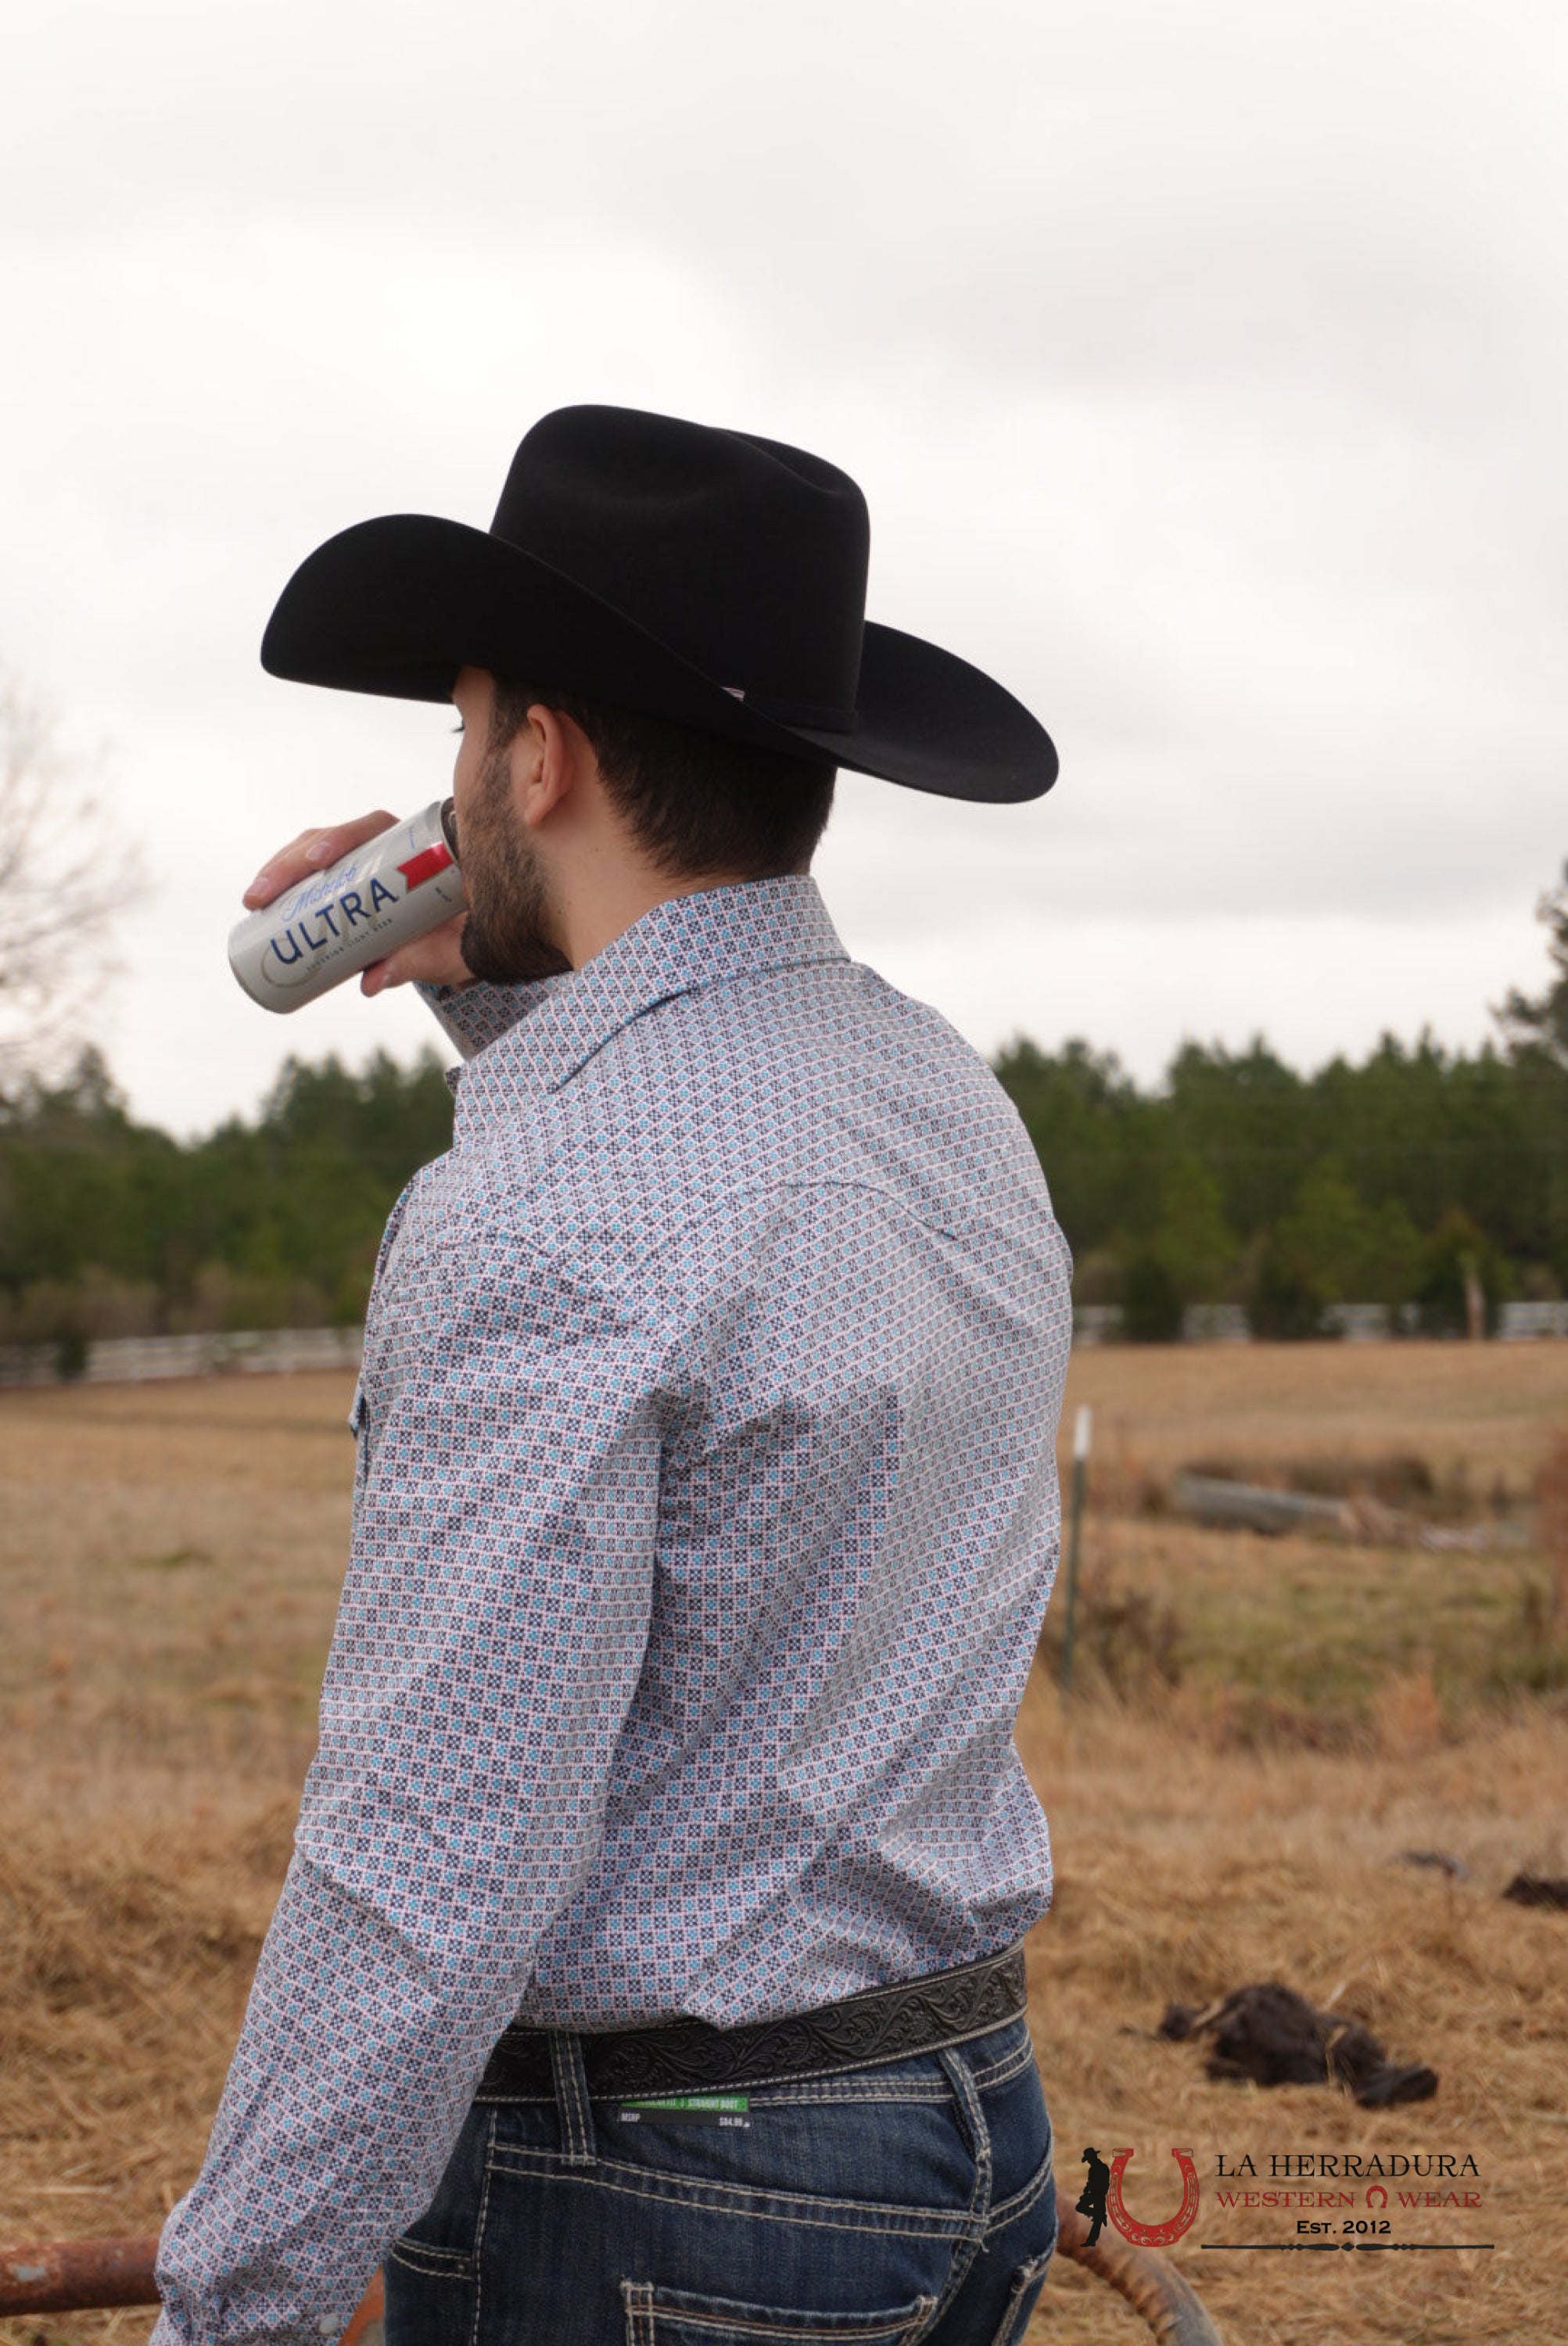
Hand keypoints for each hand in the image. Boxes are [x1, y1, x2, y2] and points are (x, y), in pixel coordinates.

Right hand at [242, 812, 476, 994]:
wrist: (467, 944)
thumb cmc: (463, 940)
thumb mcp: (449, 954)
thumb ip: (419, 962)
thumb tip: (371, 982)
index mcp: (415, 847)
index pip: (372, 828)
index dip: (341, 838)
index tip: (320, 862)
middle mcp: (383, 846)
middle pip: (328, 840)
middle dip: (289, 864)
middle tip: (261, 897)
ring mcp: (360, 863)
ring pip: (311, 854)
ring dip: (278, 874)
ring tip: (254, 903)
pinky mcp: (345, 883)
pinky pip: (310, 877)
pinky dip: (286, 888)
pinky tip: (262, 906)